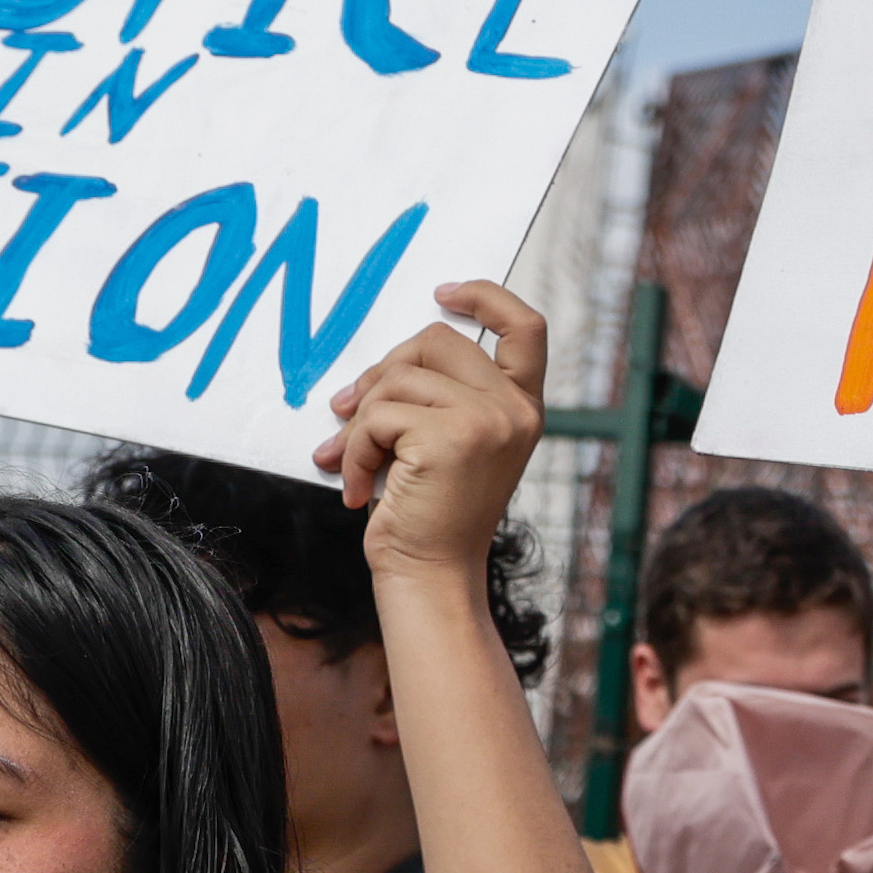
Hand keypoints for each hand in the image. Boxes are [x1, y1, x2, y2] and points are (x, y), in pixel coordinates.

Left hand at [319, 281, 543, 580]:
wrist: (429, 578)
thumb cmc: (427, 515)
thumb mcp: (441, 443)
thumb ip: (432, 396)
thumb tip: (374, 369)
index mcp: (522, 407)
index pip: (525, 327)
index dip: (486, 297)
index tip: (442, 294)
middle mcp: (515, 410)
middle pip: (437, 339)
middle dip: (382, 370)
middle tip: (348, 411)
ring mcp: (487, 421)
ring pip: (397, 379)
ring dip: (360, 424)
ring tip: (354, 466)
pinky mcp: (451, 438)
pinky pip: (378, 415)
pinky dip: (354, 449)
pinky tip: (358, 487)